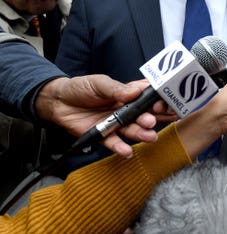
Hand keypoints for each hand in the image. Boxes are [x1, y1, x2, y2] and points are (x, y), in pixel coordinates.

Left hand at [35, 76, 158, 156]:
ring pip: (132, 130)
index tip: (162, 103)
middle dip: (152, 118)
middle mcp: (126, 110)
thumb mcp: (99, 83)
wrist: (58, 102)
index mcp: (128, 94)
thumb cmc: (81, 88)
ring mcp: (116, 123)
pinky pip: (114, 142)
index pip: (147, 97)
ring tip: (148, 135)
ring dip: (141, 133)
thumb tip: (135, 92)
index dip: (157, 100)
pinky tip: (127, 150)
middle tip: (153, 121)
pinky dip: (120, 147)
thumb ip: (116, 88)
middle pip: (144, 115)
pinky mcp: (104, 135)